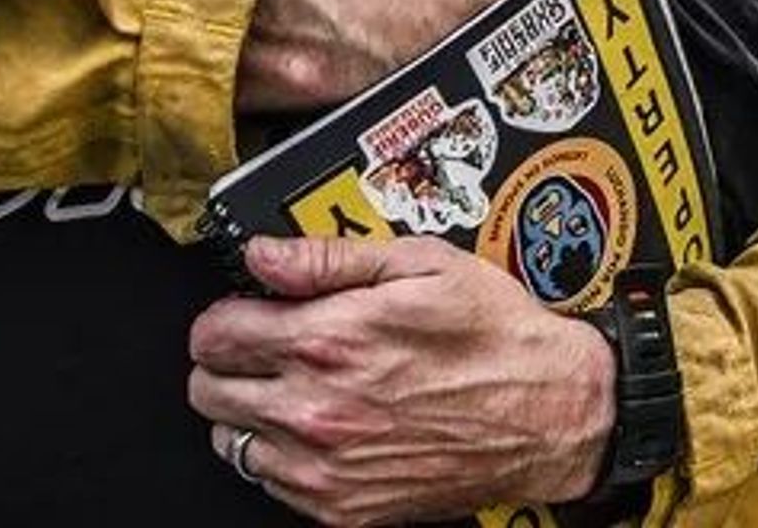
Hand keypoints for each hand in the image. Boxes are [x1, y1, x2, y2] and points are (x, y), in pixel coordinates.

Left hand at [186, 236, 613, 525]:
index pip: (214, 334)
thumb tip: (265, 254)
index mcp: (329, 341)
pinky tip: (322, 428)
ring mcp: (324, 466)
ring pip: (229, 441)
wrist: (550, 413)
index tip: (247, 310)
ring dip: (249, 411)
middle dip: (227, 361)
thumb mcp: (423, 265)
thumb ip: (330, 258)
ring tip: (295, 388)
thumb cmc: (496, 337)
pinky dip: (281, 456)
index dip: (226, 314)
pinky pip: (269, 484)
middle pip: (207, 389)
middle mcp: (315, 409)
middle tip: (265, 347)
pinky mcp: (340, 506)